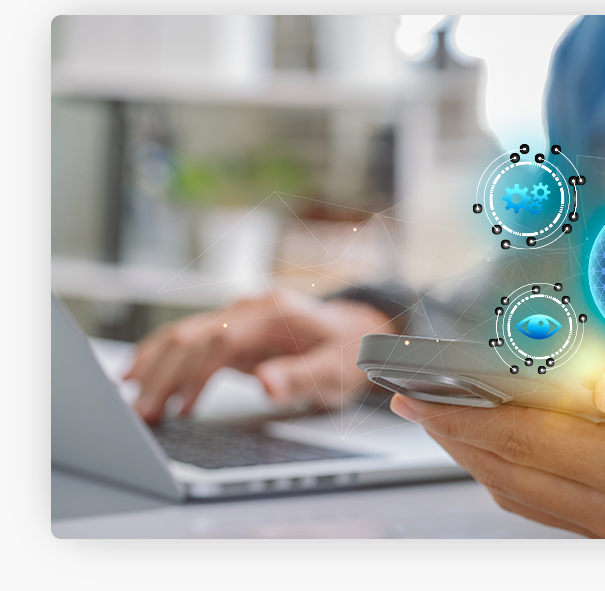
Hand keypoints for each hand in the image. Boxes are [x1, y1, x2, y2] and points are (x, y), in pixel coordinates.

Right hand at [125, 289, 394, 422]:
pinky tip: (138, 376)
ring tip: (129, 398)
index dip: (198, 375)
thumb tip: (266, 386)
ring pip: (184, 335)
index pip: (223, 341)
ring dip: (154, 365)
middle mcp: (251, 310)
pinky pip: (189, 342)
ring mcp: (239, 318)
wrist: (359, 332)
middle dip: (163, 373)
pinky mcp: (232, 333)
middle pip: (194, 336)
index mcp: (275, 313)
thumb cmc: (348, 353)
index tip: (181, 408)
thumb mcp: (335, 371)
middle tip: (140, 412)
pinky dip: (161, 357)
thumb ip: (300, 377)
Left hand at [389, 351, 604, 537]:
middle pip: (510, 474)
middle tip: (410, 402)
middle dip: (453, 437)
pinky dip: (508, 477)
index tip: (422, 394)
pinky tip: (496, 451)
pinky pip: (546, 509)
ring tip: (441, 421)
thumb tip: (597, 383)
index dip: (467, 416)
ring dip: (473, 459)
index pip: (528, 440)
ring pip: (520, 496)